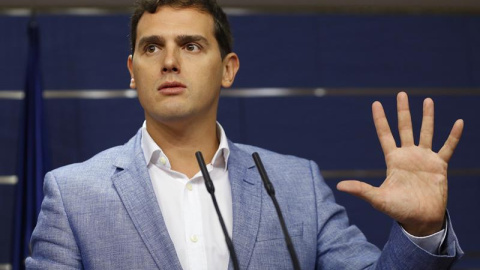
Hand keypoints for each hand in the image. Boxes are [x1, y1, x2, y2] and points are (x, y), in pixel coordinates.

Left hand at [337, 92, 463, 235]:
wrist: (420, 220)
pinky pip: (448, 147)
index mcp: (393, 160)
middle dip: (403, 111)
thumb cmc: (398, 210)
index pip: (385, 134)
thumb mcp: (378, 199)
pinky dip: (453, 136)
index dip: (381, 120)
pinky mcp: (439, 166)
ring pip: (426, 132)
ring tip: (427, 100)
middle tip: (401, 94)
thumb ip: (361, 189)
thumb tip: (339, 185)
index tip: (376, 103)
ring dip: (427, 117)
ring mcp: (424, 159)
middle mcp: (408, 155)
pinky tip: (458, 122)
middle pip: (405, 128)